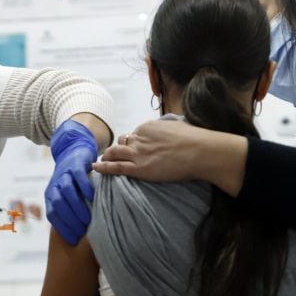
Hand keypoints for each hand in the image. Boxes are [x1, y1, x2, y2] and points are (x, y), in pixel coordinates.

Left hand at [46, 119, 97, 245]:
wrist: (74, 150)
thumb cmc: (74, 180)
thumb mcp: (68, 196)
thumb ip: (70, 210)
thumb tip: (79, 237)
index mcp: (50, 196)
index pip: (53, 215)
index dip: (63, 228)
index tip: (74, 240)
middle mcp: (54, 185)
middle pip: (59, 205)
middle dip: (70, 220)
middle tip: (84, 232)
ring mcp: (64, 174)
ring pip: (67, 192)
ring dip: (77, 207)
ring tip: (89, 220)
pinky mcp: (75, 164)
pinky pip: (78, 177)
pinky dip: (85, 188)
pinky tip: (93, 198)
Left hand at [94, 120, 247, 197]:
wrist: (200, 151)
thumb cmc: (195, 140)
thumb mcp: (177, 127)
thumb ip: (166, 130)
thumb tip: (168, 133)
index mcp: (148, 126)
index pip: (135, 134)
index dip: (134, 142)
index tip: (135, 148)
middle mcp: (139, 137)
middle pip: (122, 142)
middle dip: (118, 148)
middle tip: (113, 155)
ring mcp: (138, 153)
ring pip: (114, 153)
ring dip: (107, 157)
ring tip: (102, 161)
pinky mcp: (138, 168)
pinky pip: (115, 167)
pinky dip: (103, 167)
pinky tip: (95, 167)